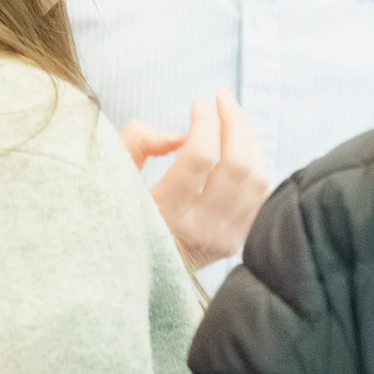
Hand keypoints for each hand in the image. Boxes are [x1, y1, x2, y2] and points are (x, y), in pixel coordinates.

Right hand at [120, 91, 269, 269]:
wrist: (131, 276)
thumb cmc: (118, 219)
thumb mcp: (114, 179)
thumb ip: (137, 144)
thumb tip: (179, 134)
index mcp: (164, 213)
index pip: (199, 157)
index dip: (204, 121)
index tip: (198, 103)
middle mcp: (199, 228)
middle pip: (237, 164)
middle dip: (235, 121)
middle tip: (222, 98)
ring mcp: (223, 238)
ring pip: (257, 178)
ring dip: (249, 140)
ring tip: (233, 119)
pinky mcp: (236, 242)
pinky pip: (260, 196)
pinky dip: (256, 165)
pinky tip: (242, 148)